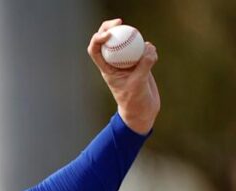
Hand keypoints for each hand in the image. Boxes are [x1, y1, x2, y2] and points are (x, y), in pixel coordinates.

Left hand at [87, 19, 159, 134]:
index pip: (95, 50)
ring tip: (147, 53)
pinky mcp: (140, 61)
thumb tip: (148, 47)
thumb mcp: (138, 84)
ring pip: (128, 41)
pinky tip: (153, 57)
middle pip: (108, 40)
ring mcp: (128, 61)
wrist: (143, 110)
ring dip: (137, 40)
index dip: (98, 38)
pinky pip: (145, 48)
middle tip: (121, 22)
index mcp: (106, 68)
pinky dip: (150, 49)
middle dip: (111, 27)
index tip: (109, 33)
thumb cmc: (134, 101)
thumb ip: (143, 65)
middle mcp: (115, 62)